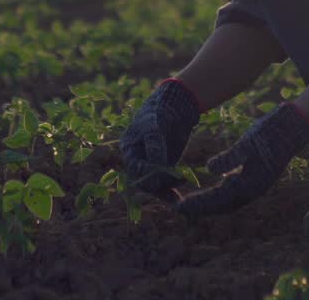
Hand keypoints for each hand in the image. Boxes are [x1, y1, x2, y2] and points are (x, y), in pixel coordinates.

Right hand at [120, 78, 201, 196]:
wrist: (174, 108)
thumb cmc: (159, 113)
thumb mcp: (155, 127)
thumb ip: (155, 146)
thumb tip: (157, 166)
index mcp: (129, 149)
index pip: (135, 168)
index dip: (148, 173)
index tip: (164, 171)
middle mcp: (137, 160)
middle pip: (143, 180)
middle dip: (157, 184)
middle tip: (174, 181)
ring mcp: (151, 165)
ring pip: (155, 184)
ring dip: (166, 190)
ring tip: (179, 190)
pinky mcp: (164, 168)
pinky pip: (165, 184)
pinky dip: (170, 191)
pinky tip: (178, 200)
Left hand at [176, 102, 308, 217]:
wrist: (292, 129)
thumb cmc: (269, 134)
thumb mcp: (247, 144)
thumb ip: (229, 158)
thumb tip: (209, 169)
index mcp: (250, 184)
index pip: (219, 199)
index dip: (199, 204)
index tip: (181, 208)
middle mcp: (253, 189)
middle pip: (223, 205)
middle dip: (202, 208)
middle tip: (180, 210)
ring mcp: (256, 184)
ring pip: (229, 200)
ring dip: (211, 203)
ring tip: (193, 204)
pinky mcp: (257, 177)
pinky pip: (235, 192)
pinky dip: (222, 194)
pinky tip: (214, 190)